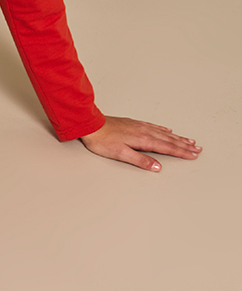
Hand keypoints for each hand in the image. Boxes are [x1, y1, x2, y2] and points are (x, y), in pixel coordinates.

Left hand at [79, 116, 201, 171]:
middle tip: (197, 149)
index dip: (181, 152)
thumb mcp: (121, 154)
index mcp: (143, 140)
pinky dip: (164, 130)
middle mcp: (144, 131)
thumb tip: (157, 167)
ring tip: (189, 141)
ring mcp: (140, 126)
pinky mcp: (134, 124)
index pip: (167, 148)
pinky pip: (155, 126)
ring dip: (178, 138)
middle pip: (169, 140)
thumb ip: (140, 160)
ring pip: (164, 133)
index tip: (193, 155)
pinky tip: (168, 131)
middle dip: (184, 145)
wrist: (92, 125)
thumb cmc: (103, 140)